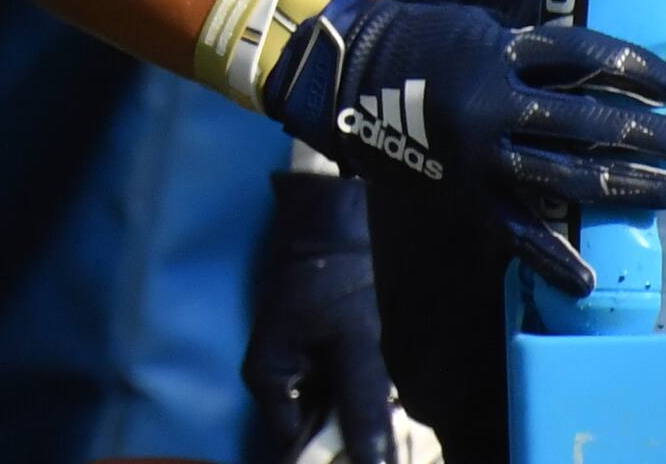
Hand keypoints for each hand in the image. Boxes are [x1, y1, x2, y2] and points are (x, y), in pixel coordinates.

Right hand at [243, 169, 395, 463]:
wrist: (335, 225)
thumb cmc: (335, 280)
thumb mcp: (353, 345)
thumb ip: (362, 407)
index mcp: (269, 380)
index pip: (293, 444)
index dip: (330, 460)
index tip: (368, 463)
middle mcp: (278, 382)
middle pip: (313, 433)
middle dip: (350, 444)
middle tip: (391, 451)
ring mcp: (299, 371)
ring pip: (331, 418)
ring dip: (361, 426)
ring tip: (396, 438)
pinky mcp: (320, 360)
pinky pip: (339, 398)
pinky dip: (363, 407)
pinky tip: (391, 414)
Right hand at [261, 0, 665, 296]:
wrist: (341, 79)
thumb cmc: (416, 43)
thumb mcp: (476, 27)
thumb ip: (530, 49)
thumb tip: (596, 70)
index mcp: (499, 51)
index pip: (587, 56)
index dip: (637, 67)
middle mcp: (493, 102)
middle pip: (591, 119)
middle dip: (651, 134)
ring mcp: (479, 153)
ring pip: (569, 176)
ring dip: (628, 184)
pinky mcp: (462, 193)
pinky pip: (516, 231)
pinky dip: (553, 259)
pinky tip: (587, 279)